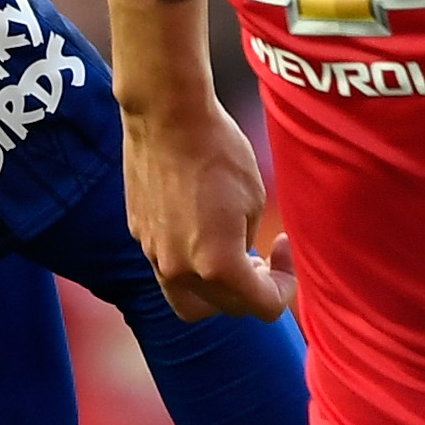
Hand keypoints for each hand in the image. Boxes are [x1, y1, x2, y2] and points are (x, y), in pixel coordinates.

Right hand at [123, 93, 293, 319]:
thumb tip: (243, 257)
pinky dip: (189, 261)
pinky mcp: (139, 234)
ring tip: (228, 254)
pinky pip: (167, 266)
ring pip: (189, 299)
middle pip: (226, 308)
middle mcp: (181, 270)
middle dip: (250, 290)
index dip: (284, 288)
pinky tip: (200, 225)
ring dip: (214, 288)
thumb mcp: (255, 200)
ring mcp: (154, 254)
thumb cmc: (219, 150)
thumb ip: (249, 242)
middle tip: (262, 261)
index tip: (284, 256)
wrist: (166, 116)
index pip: (263, 306)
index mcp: (218, 265)